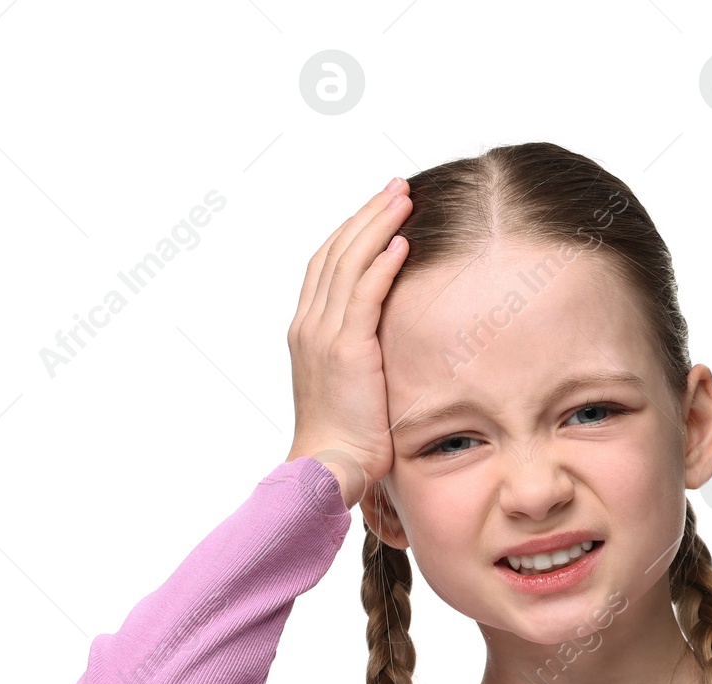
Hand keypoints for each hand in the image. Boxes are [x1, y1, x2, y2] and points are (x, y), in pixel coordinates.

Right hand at [286, 178, 412, 507]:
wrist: (327, 468)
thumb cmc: (344, 441)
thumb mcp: (351, 387)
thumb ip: (362, 356)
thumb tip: (390, 346)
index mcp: (307, 331)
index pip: (327, 265)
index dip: (352, 232)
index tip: (380, 209)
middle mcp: (310, 325)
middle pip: (336, 251)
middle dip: (367, 215)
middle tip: (397, 187)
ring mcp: (324, 335)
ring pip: (350, 263)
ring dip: (378, 225)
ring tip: (404, 198)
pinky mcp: (346, 350)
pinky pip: (364, 293)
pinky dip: (382, 263)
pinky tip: (403, 241)